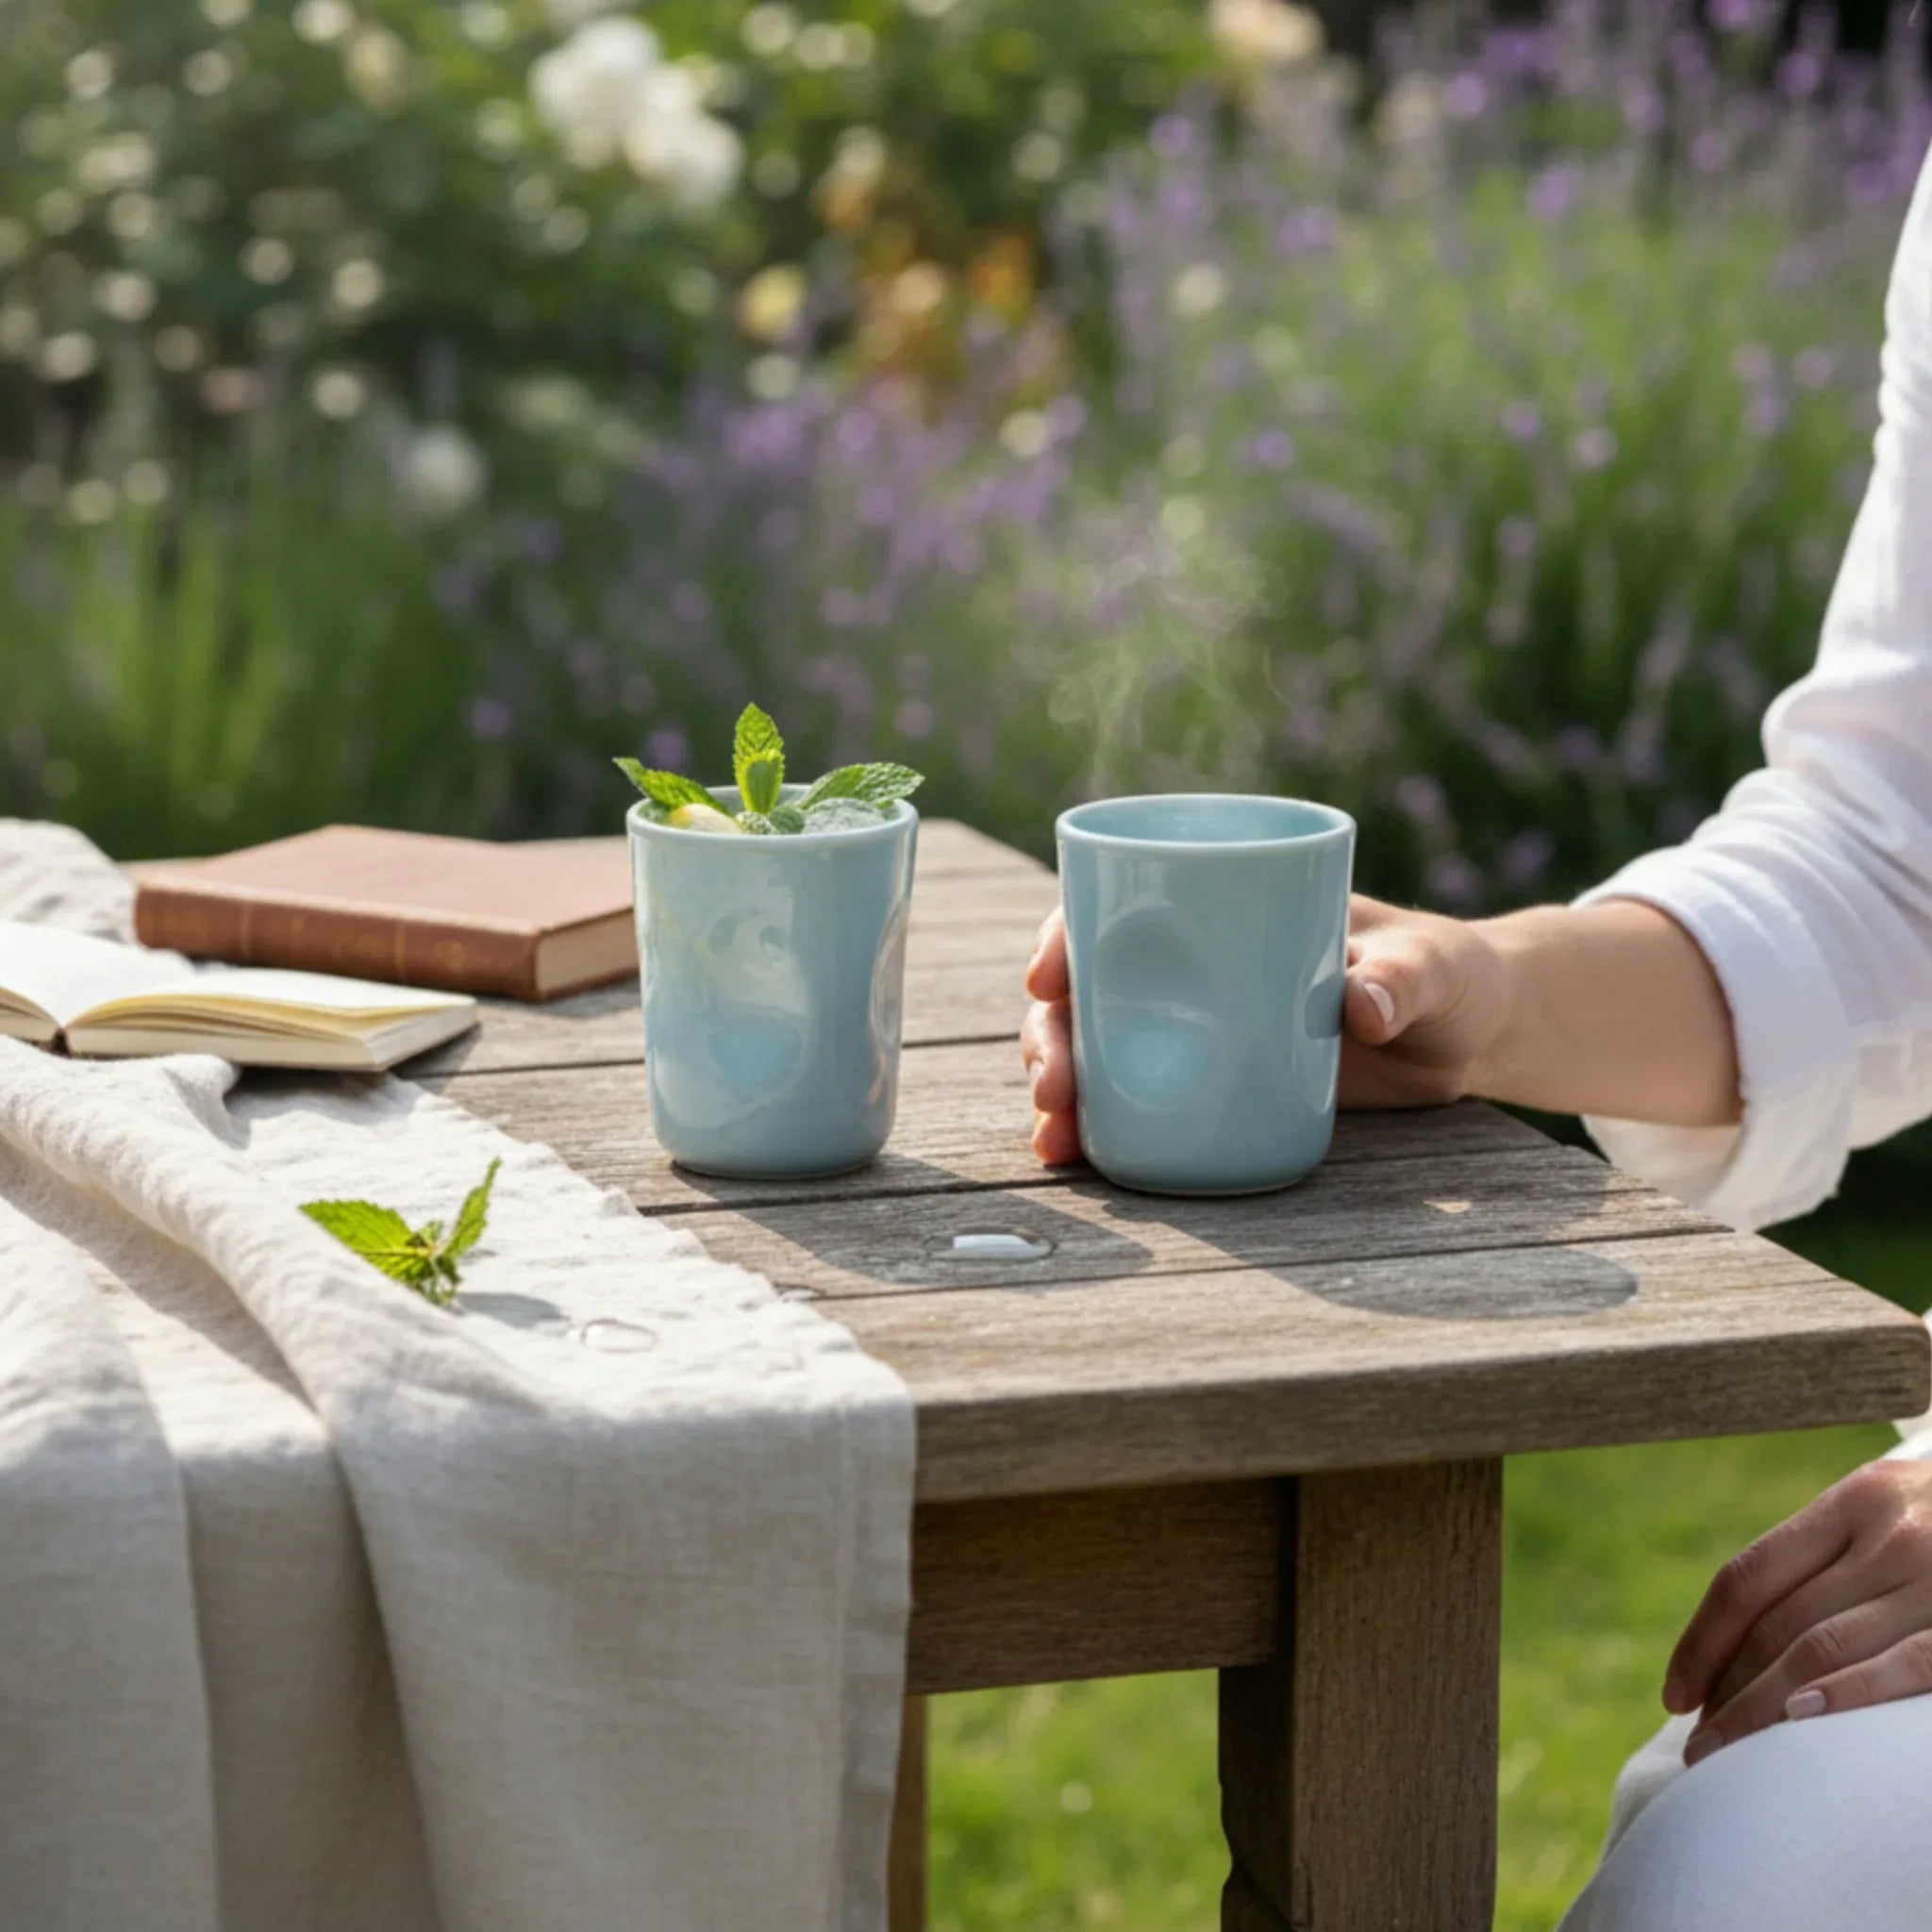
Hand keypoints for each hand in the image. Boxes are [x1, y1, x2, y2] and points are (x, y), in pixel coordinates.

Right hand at [1020, 896, 1514, 1165]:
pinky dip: (1099, 1129)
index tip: (1047, 978)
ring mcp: (1200, 1032)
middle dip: (1052, 1036)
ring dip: (1062, 1089)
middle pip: (1091, 991)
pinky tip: (1075, 1158)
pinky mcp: (1217, 1089)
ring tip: (1056, 1137)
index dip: (1067, 936)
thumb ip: (1404, 978)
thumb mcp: (1432, 967)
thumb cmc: (1451, 976)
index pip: (1122, 908)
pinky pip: (1139, 1104)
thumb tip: (1364, 1010)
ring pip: (1100, 1051)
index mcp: (1227, 908)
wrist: (1473, 1038)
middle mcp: (1196, 968)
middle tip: (1053, 1087)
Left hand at [1665, 1459, 1931, 1765]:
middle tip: (1699, 1745)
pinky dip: (1846, 1693)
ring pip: (1822, 1646)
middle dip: (1727, 1688)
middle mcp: (1890, 1531)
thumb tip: (1749, 1635)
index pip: (1748, 1576)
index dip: (1701, 1639)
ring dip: (1764, 1707)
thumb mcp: (1900, 1507)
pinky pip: (1904, 1665)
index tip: (1675, 1693)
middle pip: (1776, 1621)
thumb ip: (1834, 1554)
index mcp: (1856, 1499)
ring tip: (1730, 1755)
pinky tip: (1802, 1724)